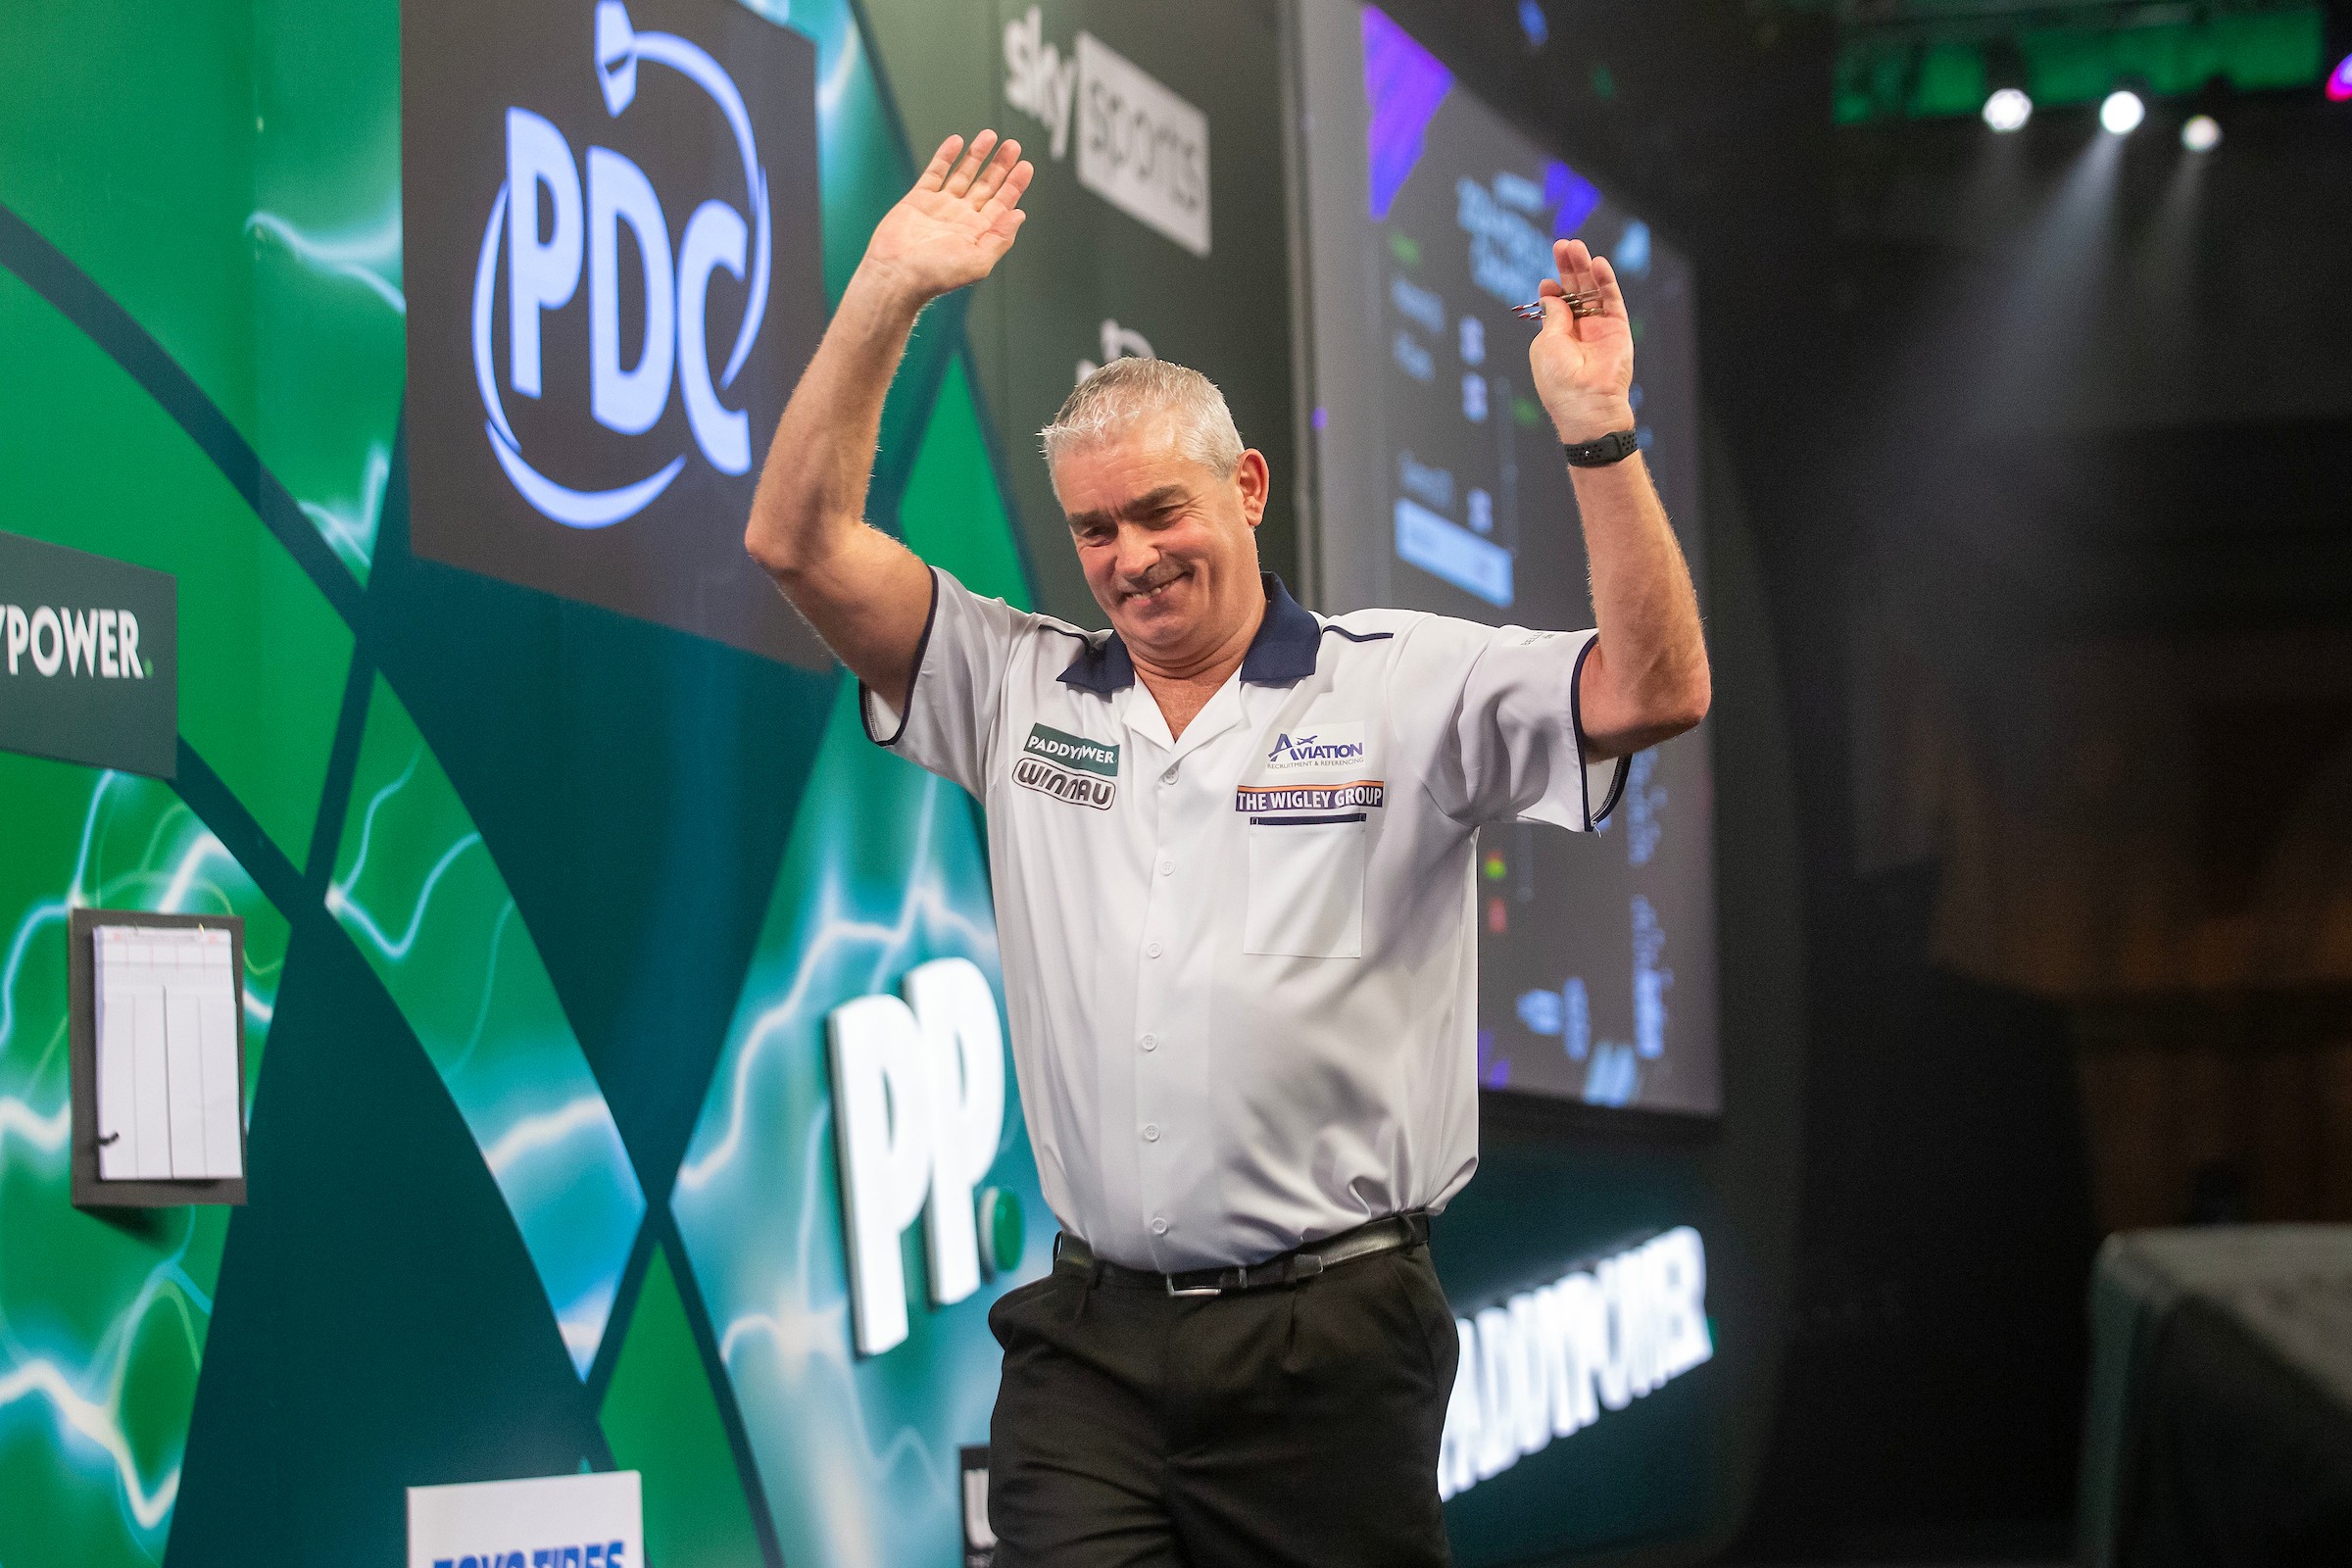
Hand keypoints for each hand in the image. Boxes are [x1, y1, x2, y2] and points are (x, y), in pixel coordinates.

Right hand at [858, 131, 1033, 308]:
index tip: (1026, 166)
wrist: (896, 274)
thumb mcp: (978, 261)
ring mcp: (940, 207)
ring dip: (977, 155)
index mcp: (978, 233)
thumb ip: (1000, 237)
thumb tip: (1019, 214)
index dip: (1015, 184)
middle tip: (1013, 145)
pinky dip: (946, 156)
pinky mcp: (918, 199)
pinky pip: (935, 172)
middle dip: (1000, 165)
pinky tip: (958, 141)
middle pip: (986, 185)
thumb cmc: (936, 275)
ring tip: (990, 135)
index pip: (1002, 203)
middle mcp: (961, 218)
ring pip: (963, 174)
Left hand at [1528, 239, 1635, 444]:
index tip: (1547, 281)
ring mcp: (1600, 328)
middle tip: (1563, 245)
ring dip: (1584, 268)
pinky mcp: (1618, 328)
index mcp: (1558, 337)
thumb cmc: (1559, 381)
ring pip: (1593, 290)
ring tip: (1575, 246)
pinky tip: (1598, 263)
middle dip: (1568, 268)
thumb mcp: (1546, 344)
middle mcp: (1580, 330)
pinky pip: (1612, 300)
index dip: (1552, 289)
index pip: (1557, 304)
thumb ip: (1553, 316)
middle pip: (1575, 291)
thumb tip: (1553, 293)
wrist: (1587, 404)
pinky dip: (1605, 281)